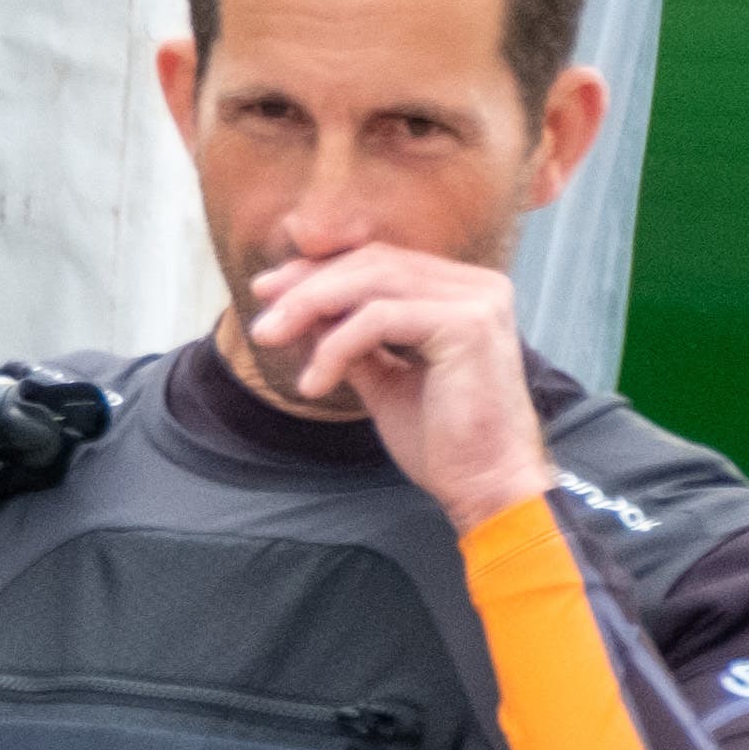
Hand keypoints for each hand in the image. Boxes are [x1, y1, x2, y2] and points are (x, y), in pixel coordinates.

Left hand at [248, 247, 553, 533]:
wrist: (486, 488)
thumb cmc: (442, 441)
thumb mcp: (383, 377)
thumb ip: (349, 338)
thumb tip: (299, 309)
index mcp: (461, 291)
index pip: (378, 261)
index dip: (318, 272)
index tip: (266, 292)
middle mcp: (476, 285)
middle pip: (371, 262)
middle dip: (306, 287)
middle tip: (262, 321)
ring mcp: (477, 301)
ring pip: (371, 282)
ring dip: (309, 309)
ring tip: (270, 341)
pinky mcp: (468, 326)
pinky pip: (378, 319)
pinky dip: (335, 347)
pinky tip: (314, 385)